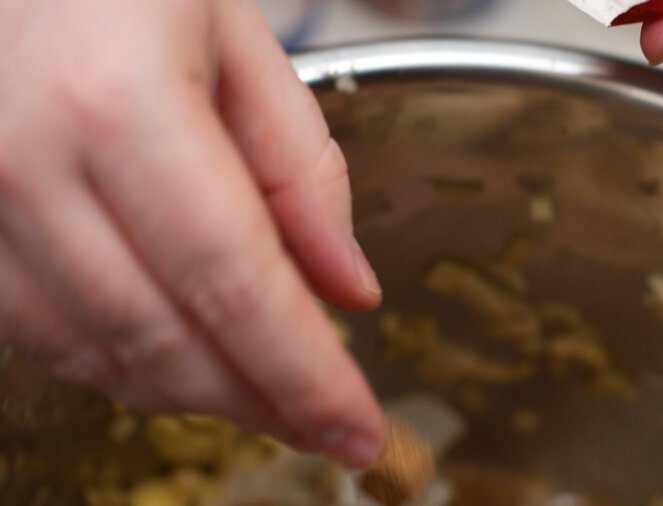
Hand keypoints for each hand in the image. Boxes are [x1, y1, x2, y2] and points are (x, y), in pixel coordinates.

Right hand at [0, 0, 385, 467]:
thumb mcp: (241, 40)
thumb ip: (301, 173)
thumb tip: (346, 290)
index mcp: (117, 102)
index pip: (236, 285)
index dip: (306, 377)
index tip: (359, 431)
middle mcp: (24, 164)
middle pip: (166, 341)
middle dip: (261, 402)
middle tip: (327, 423)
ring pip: (98, 356)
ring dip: (198, 391)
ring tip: (269, 392)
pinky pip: (42, 333)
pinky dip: (126, 360)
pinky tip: (184, 351)